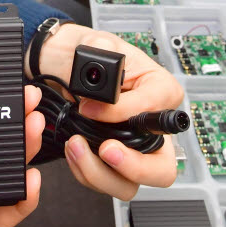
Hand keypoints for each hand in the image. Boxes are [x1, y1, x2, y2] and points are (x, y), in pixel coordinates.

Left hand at [28, 23, 182, 198]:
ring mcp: (134, 149)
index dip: (122, 114)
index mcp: (161, 92)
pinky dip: (85, 172)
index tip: (90, 107)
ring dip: (99, 173)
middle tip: (106, 150)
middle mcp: (153, 127)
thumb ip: (103, 52)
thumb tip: (107, 77)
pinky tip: (73, 151)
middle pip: (161, 167)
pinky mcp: (112, 162)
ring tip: (75, 148)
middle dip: (132, 166)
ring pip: (130, 184)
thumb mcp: (97, 42)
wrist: (64, 64)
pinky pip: (106, 181)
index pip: (154, 113)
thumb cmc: (89, 53)